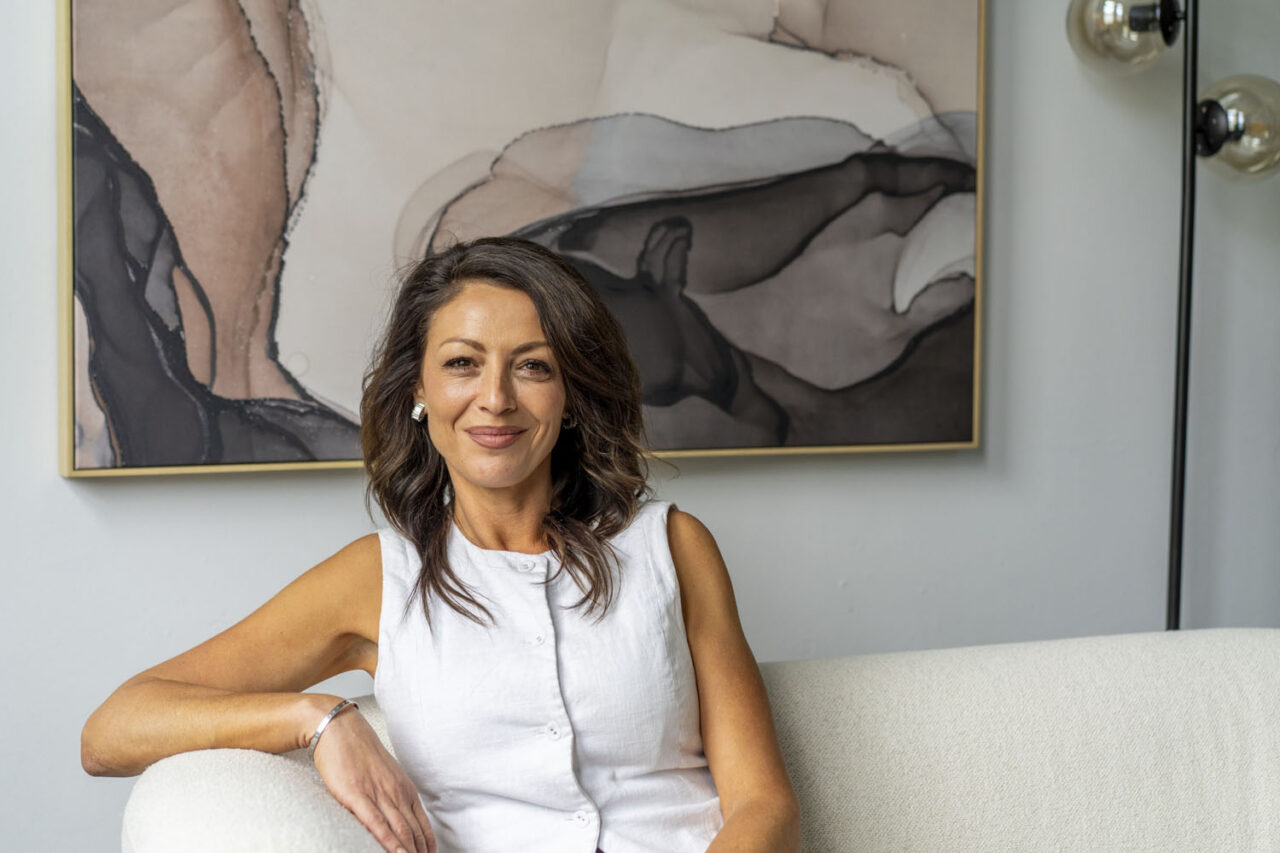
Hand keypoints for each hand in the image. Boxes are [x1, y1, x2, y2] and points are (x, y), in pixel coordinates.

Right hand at [311, 706, 436, 852]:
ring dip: (409, 852)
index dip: (429, 845)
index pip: (423, 825)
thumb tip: (401, 815)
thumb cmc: (360, 752)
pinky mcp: (357, 795)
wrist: (340, 729)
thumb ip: (394, 794)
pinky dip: (389, 842)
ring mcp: (378, 793)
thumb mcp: (386, 774)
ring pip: (401, 830)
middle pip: (415, 831)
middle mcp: (396, 792)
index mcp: (404, 788)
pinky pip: (376, 823)